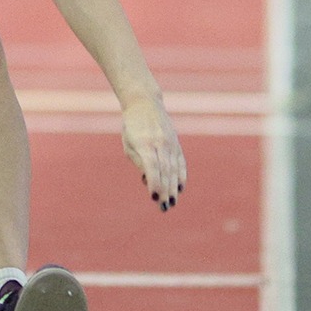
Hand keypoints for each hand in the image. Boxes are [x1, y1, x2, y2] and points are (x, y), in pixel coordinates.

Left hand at [120, 95, 185, 209]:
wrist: (145, 103)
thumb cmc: (132, 126)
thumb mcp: (129, 144)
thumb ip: (139, 161)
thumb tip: (149, 179)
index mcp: (145, 144)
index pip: (152, 167)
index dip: (153, 183)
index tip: (153, 197)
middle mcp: (160, 144)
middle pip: (165, 171)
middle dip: (165, 191)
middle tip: (164, 207)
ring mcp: (171, 143)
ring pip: (174, 169)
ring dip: (173, 188)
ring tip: (172, 202)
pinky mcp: (176, 143)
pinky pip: (181, 162)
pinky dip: (181, 176)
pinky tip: (180, 188)